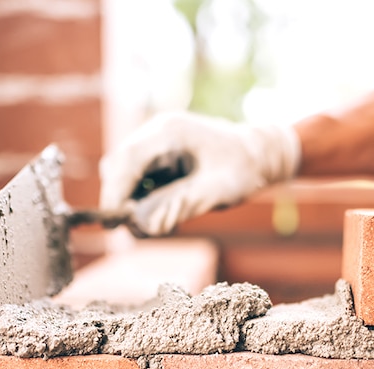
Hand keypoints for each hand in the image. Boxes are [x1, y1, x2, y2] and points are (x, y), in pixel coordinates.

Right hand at [99, 111, 300, 234]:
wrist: (259, 155)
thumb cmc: (243, 168)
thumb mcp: (218, 190)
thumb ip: (180, 205)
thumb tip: (142, 225)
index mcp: (169, 132)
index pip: (126, 161)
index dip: (114, 193)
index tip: (114, 224)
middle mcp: (156, 133)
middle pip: (117, 167)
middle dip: (121, 200)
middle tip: (140, 231)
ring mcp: (155, 145)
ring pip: (124, 176)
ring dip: (132, 203)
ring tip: (158, 225)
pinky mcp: (158, 158)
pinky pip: (138, 181)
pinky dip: (143, 201)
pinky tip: (165, 215)